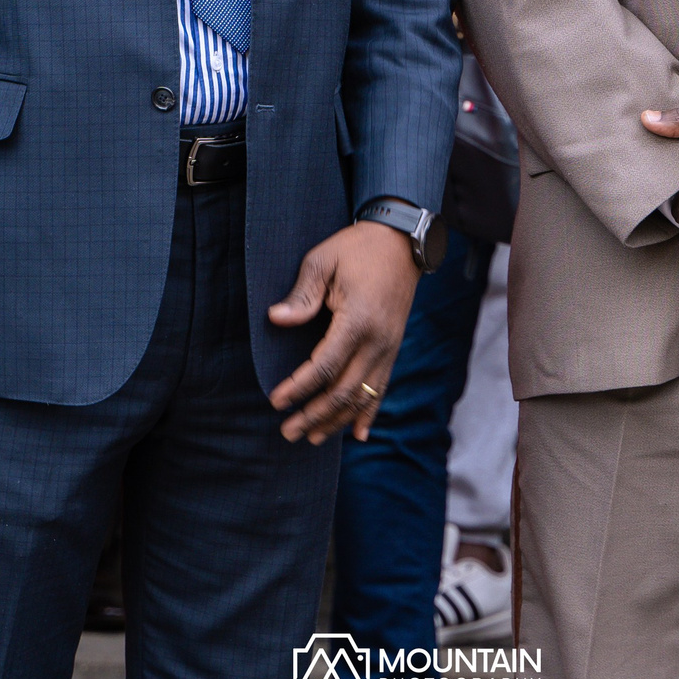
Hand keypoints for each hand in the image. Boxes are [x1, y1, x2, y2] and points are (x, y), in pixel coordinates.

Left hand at [267, 220, 419, 444]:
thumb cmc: (357, 247)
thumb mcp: (323, 260)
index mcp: (358, 320)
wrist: (402, 241)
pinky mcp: (393, 347)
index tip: (276, 401)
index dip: (299, 387)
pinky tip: (358, 433)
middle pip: (344, 391)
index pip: (325, 366)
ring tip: (312, 437)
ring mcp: (389, 347)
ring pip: (363, 396)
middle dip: (315, 415)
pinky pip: (381, 387)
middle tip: (288, 431)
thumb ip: (302, 294)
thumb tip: (276, 319)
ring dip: (337, 420)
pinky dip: (369, 413)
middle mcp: (377, 341)